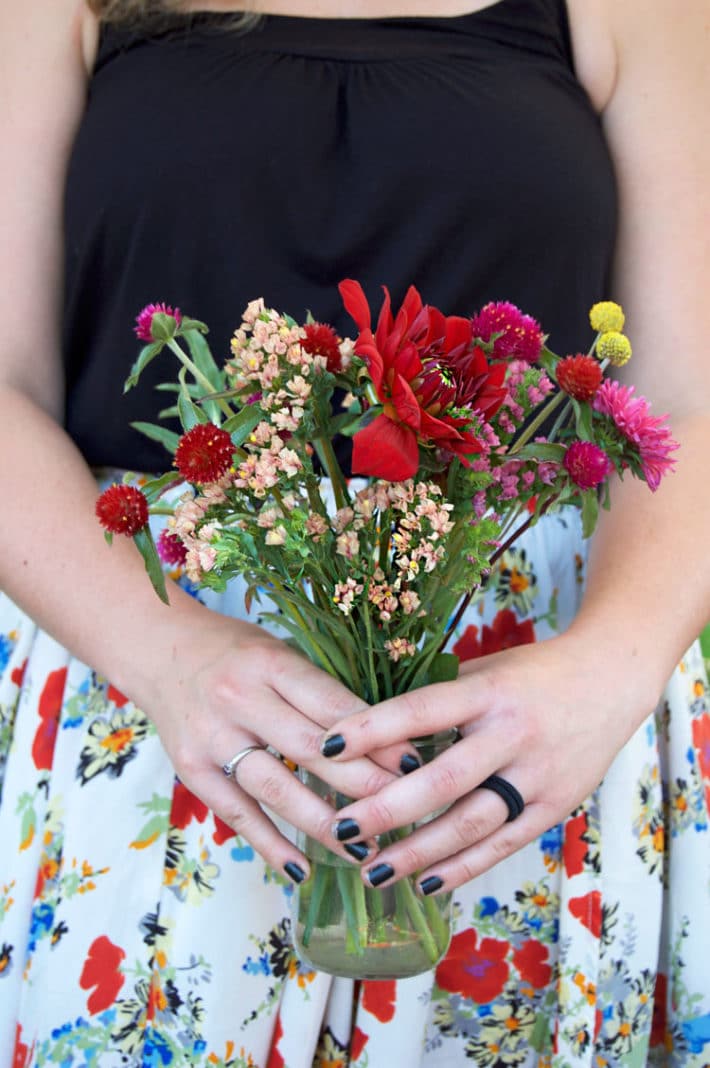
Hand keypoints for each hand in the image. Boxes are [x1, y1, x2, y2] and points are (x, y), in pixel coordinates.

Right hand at [129, 602, 404, 882]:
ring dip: (323, 823)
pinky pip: (237, 814)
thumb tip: (386, 738)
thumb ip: (320, 691)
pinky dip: (270, 844)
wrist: (158, 651)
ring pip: (275, 788)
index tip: (415, 763)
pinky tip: (303, 869)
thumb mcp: (279, 653)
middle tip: (405, 809)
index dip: (375, 736)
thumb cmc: (236, 652)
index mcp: (269, 663)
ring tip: (364, 849)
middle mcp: (239, 699)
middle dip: (361, 783)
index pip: (331, 704)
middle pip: (309, 749)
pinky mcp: (192, 771)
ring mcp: (212, 738)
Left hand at [316, 631, 651, 893]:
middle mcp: (512, 734)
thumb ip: (437, 699)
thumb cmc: (531, 673)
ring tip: (372, 871)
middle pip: (442, 780)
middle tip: (339, 829)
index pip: (422, 710)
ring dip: (419, 853)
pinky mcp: (554, 806)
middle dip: (386, 808)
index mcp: (488, 691)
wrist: (610, 680)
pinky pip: (503, 844)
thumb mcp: (484, 670)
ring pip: (471, 823)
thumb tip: (370, 730)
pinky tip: (426, 883)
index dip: (372, 729)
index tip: (325, 747)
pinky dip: (463, 867)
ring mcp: (536, 775)